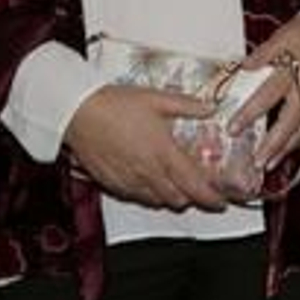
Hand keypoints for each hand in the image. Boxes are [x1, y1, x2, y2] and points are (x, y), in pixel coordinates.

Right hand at [63, 84, 228, 210]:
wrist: (78, 113)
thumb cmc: (117, 104)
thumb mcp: (157, 98)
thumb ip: (188, 106)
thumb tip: (211, 108)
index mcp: (164, 153)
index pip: (194, 184)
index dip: (210, 197)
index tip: (221, 201)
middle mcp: (148, 172)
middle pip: (177, 199)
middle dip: (193, 199)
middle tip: (201, 192)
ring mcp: (128, 180)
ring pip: (157, 201)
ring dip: (171, 198)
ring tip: (177, 188)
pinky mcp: (111, 183)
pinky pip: (135, 198)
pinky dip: (148, 196)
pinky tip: (149, 184)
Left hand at [230, 10, 299, 172]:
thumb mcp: (284, 35)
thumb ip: (263, 54)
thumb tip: (243, 69)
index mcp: (297, 68)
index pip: (270, 94)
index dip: (251, 113)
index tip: (233, 128)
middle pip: (291, 120)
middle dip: (273, 143)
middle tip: (256, 160)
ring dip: (286, 148)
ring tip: (268, 163)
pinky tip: (287, 150)